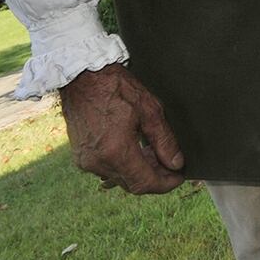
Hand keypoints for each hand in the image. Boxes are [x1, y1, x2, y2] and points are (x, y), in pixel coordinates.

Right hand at [60, 63, 184, 194]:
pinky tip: (137, 150)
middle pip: (132, 184)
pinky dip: (124, 165)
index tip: (179, 177)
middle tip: (172, 164)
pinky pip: (107, 170)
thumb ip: (164, 140)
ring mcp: (86, 161)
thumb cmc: (116, 87)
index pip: (145, 183)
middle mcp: (97, 162)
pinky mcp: (80, 156)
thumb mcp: (149, 109)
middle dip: (155, 177)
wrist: (82, 76)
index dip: (165, 184)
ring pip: (120, 178)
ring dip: (140, 171)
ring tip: (156, 154)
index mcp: (115, 152)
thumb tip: (176, 163)